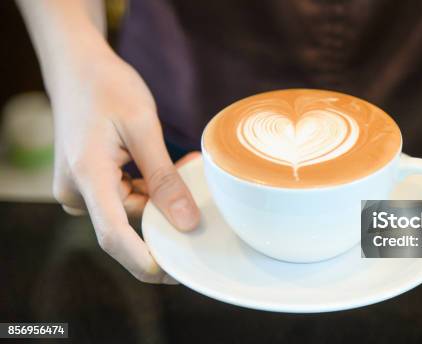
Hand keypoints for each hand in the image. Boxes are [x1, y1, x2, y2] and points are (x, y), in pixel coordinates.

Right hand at [50, 51, 199, 282]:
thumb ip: (164, 178)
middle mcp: (76, 190)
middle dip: (164, 212)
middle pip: (128, 223)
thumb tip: (186, 222)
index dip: (144, 261)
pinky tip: (160, 165)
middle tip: (191, 179)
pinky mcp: (87, 184)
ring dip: (156, 196)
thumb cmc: (107, 87)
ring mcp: (79, 189)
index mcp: (88, 175)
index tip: (174, 274)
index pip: (113, 236)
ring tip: (176, 162)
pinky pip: (121, 199)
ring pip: (128, 211)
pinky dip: (145, 189)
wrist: (76, 66)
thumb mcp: (143, 127)